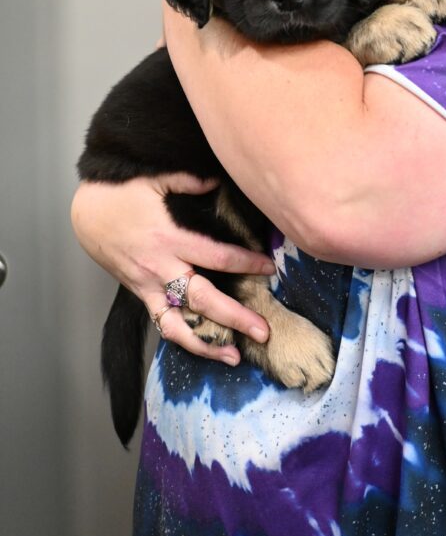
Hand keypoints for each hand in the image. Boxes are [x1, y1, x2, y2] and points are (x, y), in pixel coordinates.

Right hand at [71, 173, 275, 364]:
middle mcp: (161, 268)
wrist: (86, 214)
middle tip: (264, 331)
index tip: (270, 268)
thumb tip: (218, 182)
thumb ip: (190, 181)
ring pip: (179, 325)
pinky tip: (204, 349)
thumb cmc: (123, 194)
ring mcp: (149, 286)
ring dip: (207, 344)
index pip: (217, 256)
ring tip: (234, 357)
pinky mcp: (140, 295)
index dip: (246, 263)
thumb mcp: (157, 179)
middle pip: (203, 299)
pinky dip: (183, 339)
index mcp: (170, 238)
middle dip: (235, 317)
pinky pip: (162, 324)